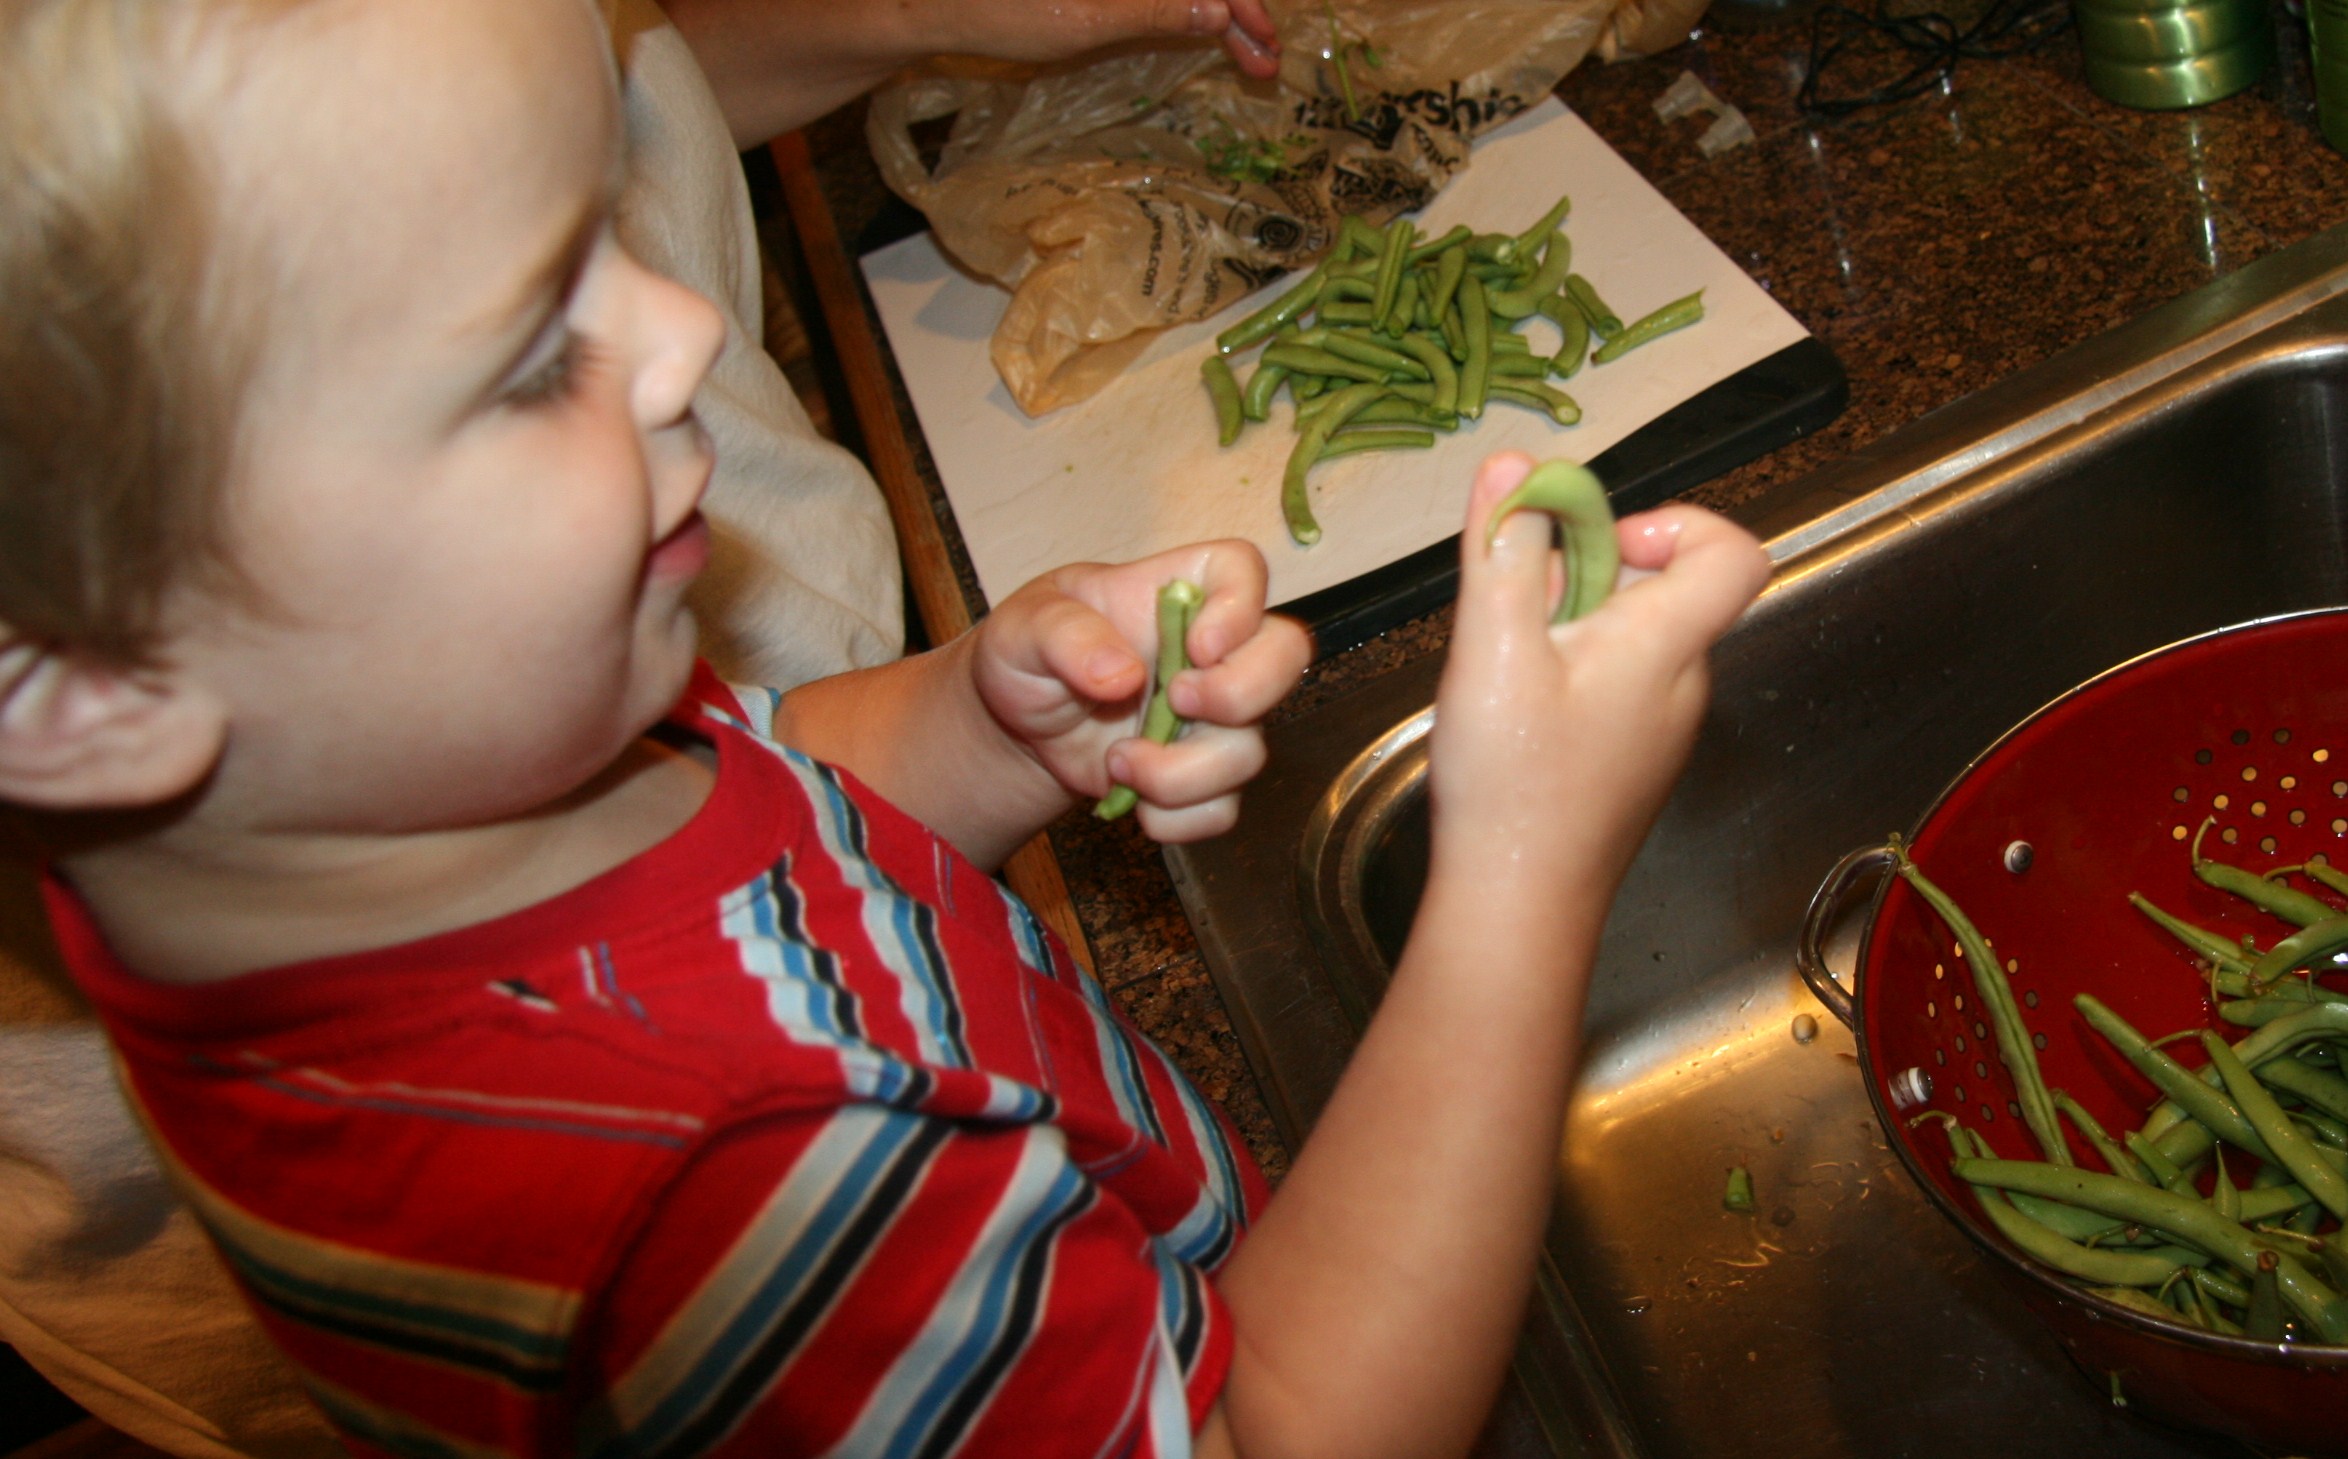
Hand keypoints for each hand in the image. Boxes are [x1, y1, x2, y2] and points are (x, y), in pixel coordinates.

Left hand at [917, 0, 1281, 78]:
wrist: (933, 7)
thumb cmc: (1001, 12)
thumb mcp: (1084, 22)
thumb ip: (1155, 12)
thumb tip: (1221, 12)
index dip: (1244, 1)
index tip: (1266, 44)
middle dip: (1238, 11)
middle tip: (1266, 64)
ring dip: (1219, 15)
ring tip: (1246, 60)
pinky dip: (1186, 11)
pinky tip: (1207, 37)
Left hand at [973, 540, 1309, 841]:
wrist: (1019, 726)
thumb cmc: (1029, 653)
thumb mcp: (1023, 628)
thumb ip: (1065, 636)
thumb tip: (1122, 676)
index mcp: (1176, 590)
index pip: (1243, 570)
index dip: (1240, 607)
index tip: (1196, 646)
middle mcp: (1213, 650)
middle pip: (1286, 655)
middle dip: (1239, 693)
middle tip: (1174, 702)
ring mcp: (1216, 716)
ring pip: (1251, 751)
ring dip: (1182, 773)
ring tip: (1117, 763)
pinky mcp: (1204, 776)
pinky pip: (1222, 809)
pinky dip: (1177, 818)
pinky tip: (1131, 800)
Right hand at [1429, 451, 1767, 894]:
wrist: (1519, 907)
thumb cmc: (1512, 783)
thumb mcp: (1491, 648)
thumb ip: (1504, 552)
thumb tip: (1514, 465)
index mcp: (1668, 645)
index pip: (1733, 552)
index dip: (1675, 523)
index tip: (1598, 544)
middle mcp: (1684, 684)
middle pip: (1665, 589)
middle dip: (1587, 575)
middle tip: (1520, 612)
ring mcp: (1662, 730)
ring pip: (1633, 639)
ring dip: (1570, 627)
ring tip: (1509, 668)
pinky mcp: (1633, 763)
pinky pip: (1616, 687)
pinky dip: (1569, 676)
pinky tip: (1518, 716)